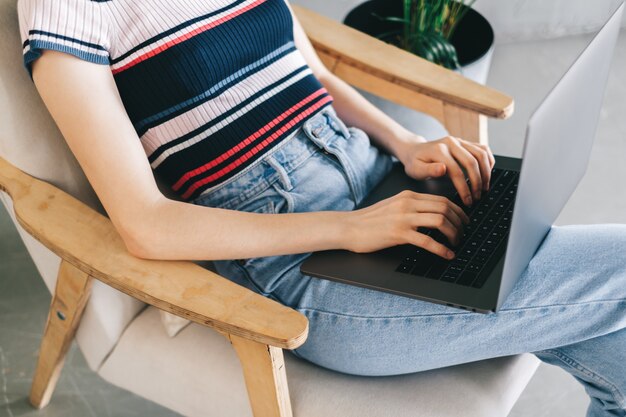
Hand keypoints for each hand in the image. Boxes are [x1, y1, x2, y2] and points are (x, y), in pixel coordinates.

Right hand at [344, 190, 468, 257]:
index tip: (464, 221)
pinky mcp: (398, 233)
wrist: (348, 227)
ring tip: (456, 243)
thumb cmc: (369, 221)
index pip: (442, 199)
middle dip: (460, 222)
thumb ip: (411, 208)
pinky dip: (441, 249)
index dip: (458, 211)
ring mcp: (403, 218)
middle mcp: (408, 204)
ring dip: (454, 234)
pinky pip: (427, 241)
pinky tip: (447, 255)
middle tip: (464, 234)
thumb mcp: (393, 207)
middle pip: (445, 208)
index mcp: (408, 196)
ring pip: (440, 221)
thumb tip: (432, 216)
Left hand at [397, 136, 494, 205]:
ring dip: (486, 172)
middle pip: (472, 162)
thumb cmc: (415, 163)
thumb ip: (428, 170)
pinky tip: (486, 174)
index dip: (464, 188)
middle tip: (477, 196)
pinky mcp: (465, 142)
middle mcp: (452, 142)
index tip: (468, 201)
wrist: (415, 150)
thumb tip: (443, 169)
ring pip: (481, 154)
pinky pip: (483, 149)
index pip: (457, 171)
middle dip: (477, 182)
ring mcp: (460, 140)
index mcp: (439, 150)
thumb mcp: (416, 169)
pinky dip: (488, 161)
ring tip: (484, 187)